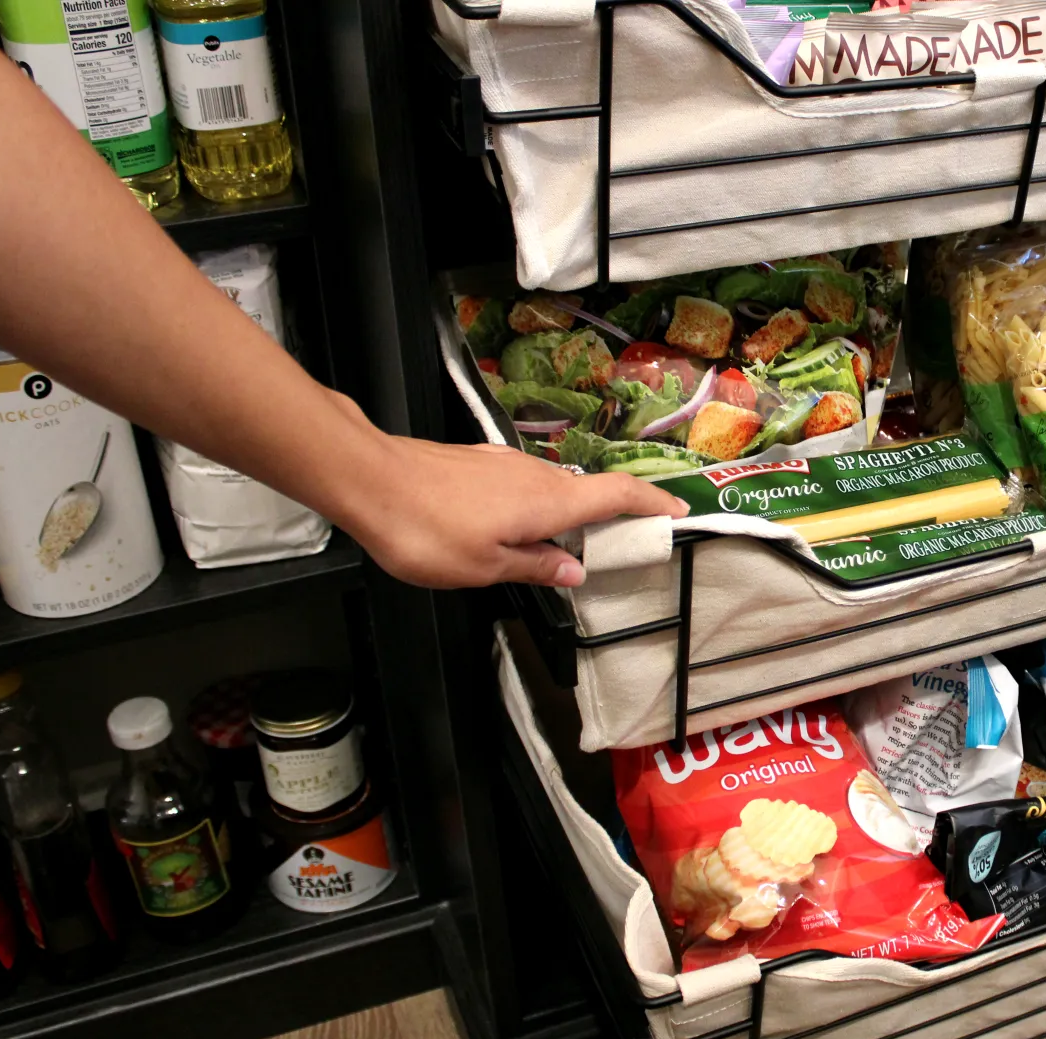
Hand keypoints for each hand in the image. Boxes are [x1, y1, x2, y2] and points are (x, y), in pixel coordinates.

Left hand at [341, 437, 687, 588]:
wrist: (366, 479)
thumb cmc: (426, 530)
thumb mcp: (486, 568)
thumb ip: (535, 567)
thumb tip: (574, 569)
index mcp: (549, 502)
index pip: (618, 494)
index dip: (654, 502)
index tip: (678, 510)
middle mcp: (534, 475)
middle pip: (587, 493)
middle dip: (608, 519)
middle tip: (618, 548)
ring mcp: (504, 464)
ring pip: (549, 491)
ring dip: (563, 517)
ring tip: (556, 551)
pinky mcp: (476, 463)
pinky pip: (519, 487)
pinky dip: (530, 509)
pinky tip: (507, 532)